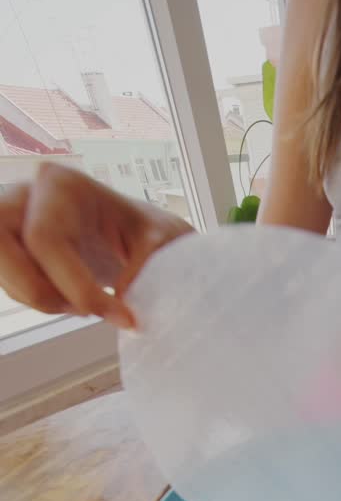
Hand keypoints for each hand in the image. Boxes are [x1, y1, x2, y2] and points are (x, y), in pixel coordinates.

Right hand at [0, 164, 192, 328]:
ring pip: (2, 270)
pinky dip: (39, 301)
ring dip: (41, 301)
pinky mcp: (12, 249)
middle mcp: (27, 196)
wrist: (136, 237)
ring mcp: (13, 221)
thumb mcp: (164, 240)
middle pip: (1, 245)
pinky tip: (71, 299)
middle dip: (41, 293)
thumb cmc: (147, 231)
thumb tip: (121, 296)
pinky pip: (9, 283)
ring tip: (84, 305)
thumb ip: (147, 263)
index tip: (120, 314)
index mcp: (62, 185)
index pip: (45, 238)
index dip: (76, 287)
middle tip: (84, 310)